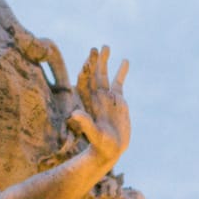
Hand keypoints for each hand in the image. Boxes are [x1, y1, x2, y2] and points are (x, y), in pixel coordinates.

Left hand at [67, 46, 129, 165]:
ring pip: (104, 76)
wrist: (111, 151)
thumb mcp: (93, 134)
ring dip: (105, 62)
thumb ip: (85, 124)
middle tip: (96, 48)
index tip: (89, 60)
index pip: (85, 82)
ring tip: (106, 47)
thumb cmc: (100, 145)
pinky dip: (121, 72)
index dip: (86, 70)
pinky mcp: (118, 102)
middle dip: (94, 62)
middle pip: (94, 75)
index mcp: (89, 103)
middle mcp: (97, 98)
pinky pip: (119, 83)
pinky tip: (125, 61)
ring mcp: (108, 99)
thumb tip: (73, 115)